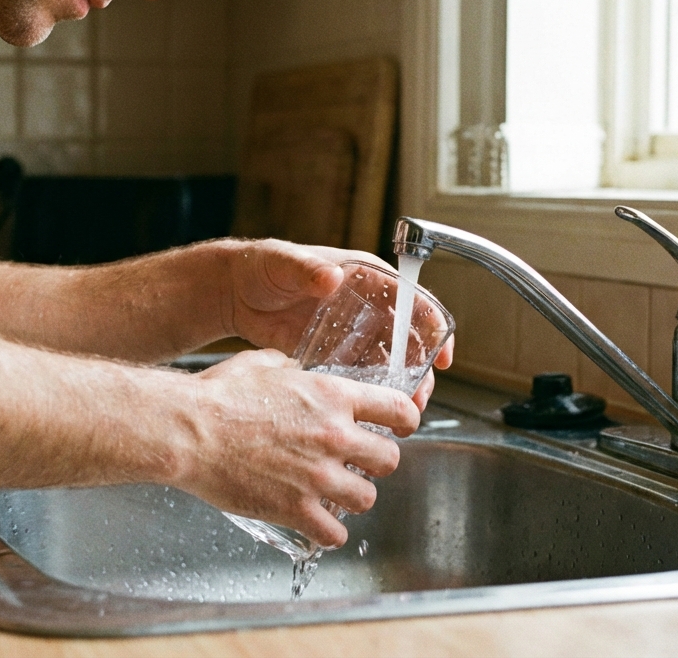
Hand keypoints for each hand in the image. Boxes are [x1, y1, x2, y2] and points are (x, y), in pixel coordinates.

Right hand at [174, 349, 419, 548]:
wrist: (189, 430)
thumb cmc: (218, 395)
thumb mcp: (262, 363)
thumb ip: (291, 368)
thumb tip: (294, 370)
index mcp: (333, 396)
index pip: (399, 410)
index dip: (404, 420)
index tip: (400, 427)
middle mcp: (335, 437)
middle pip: (389, 460)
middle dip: (375, 462)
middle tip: (358, 463)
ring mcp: (318, 477)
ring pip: (366, 499)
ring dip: (352, 496)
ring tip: (334, 493)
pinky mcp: (296, 509)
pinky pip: (333, 534)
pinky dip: (327, 532)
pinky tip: (316, 523)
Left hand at [223, 239, 455, 413]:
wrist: (235, 292)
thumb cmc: (261, 266)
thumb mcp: (284, 263)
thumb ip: (307, 269)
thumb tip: (331, 276)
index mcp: (364, 276)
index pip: (412, 298)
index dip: (432, 326)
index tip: (442, 353)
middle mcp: (366, 304)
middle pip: (407, 338)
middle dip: (420, 369)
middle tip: (418, 398)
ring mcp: (352, 330)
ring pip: (389, 361)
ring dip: (400, 387)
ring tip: (401, 415)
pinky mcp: (335, 353)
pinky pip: (361, 374)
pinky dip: (371, 393)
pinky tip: (372, 413)